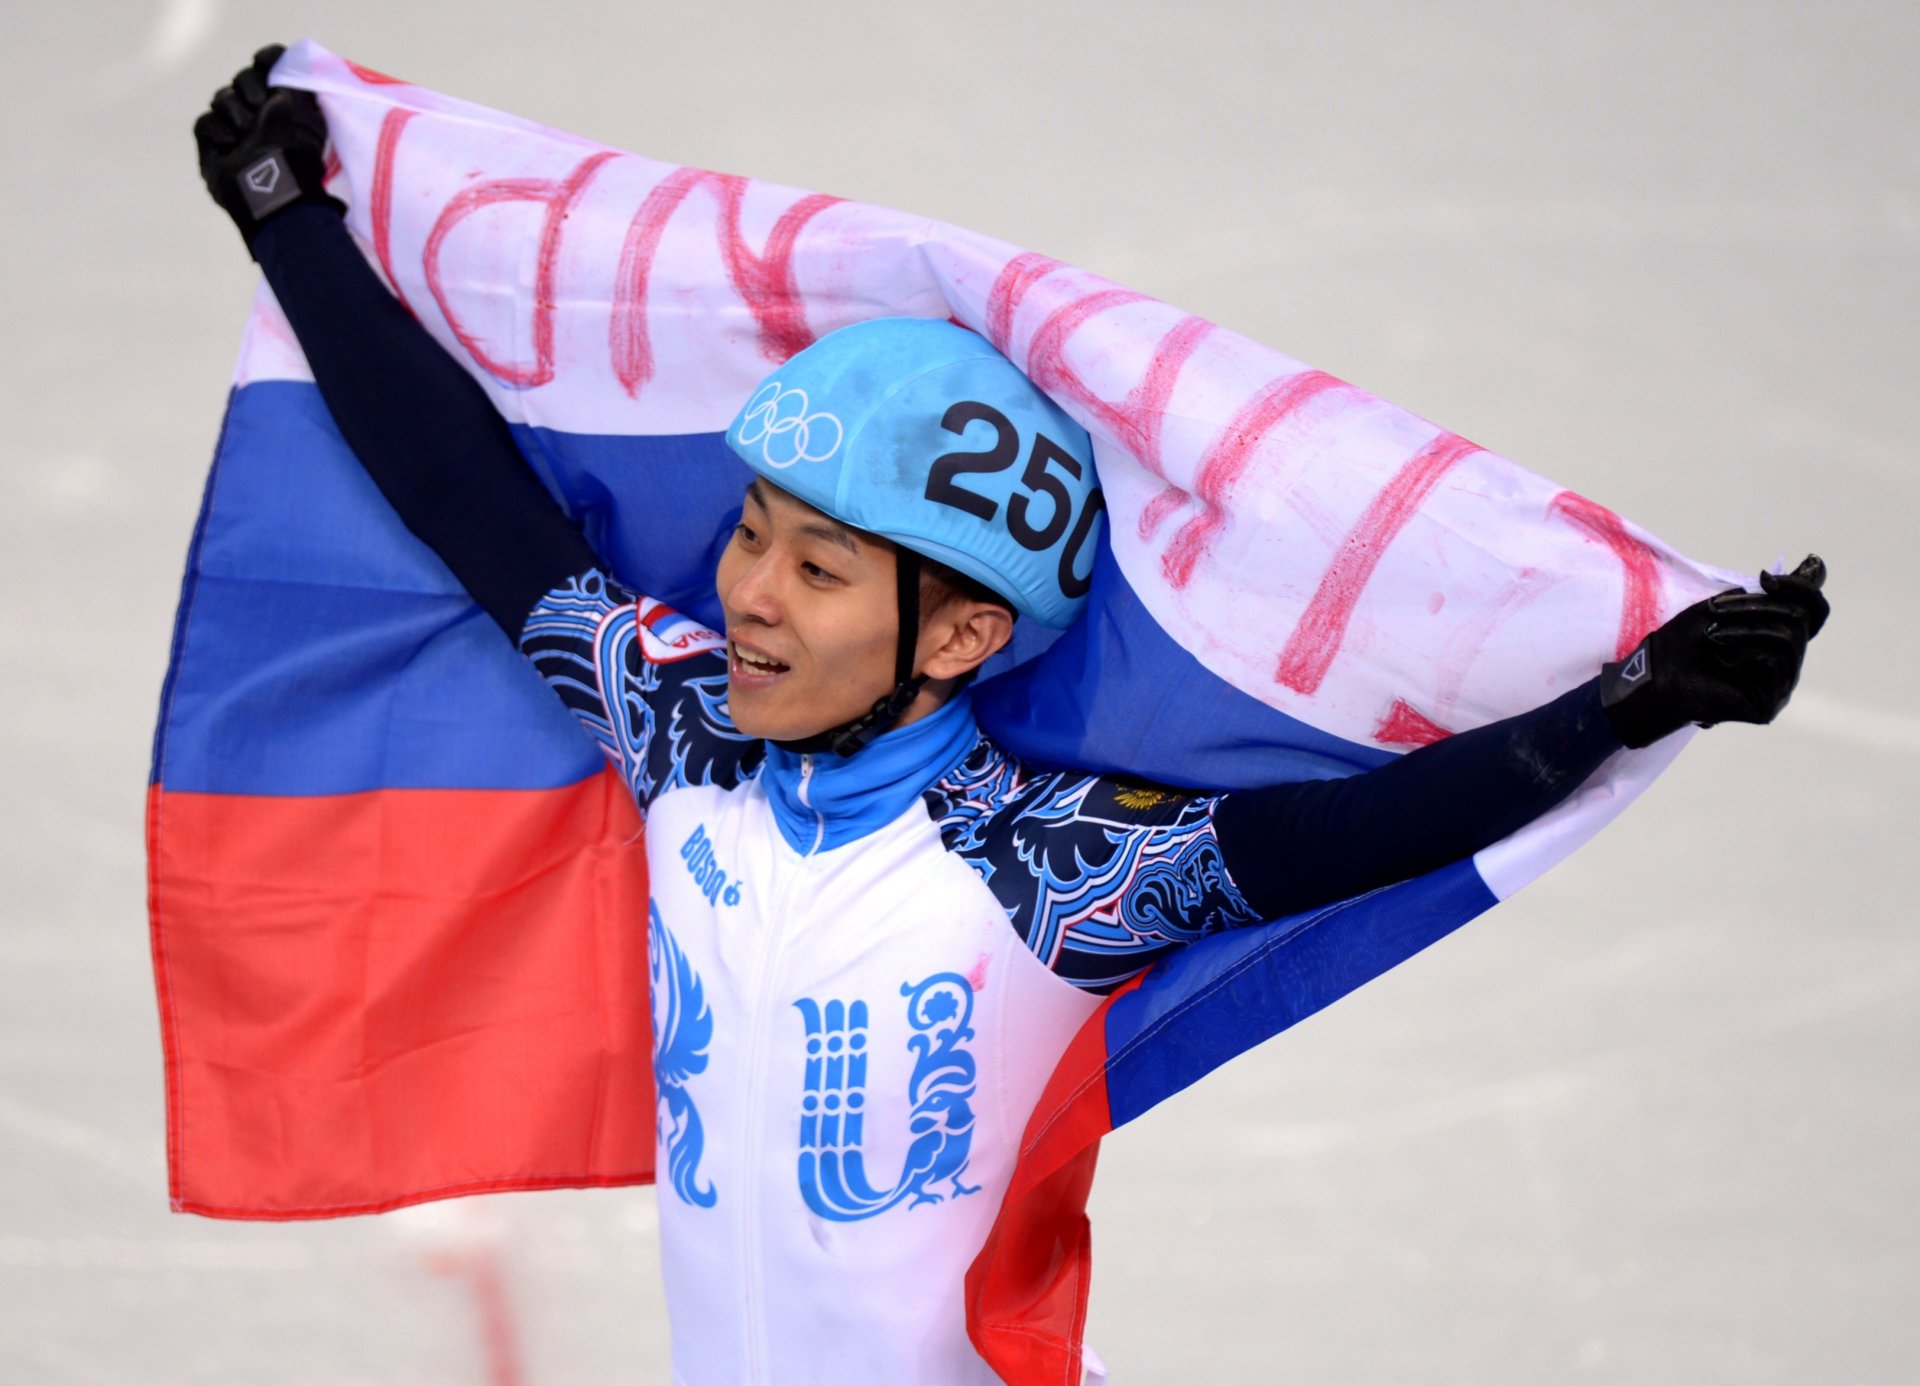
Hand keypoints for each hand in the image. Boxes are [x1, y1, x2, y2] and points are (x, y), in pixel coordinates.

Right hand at [193, 45, 339, 247]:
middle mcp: (262, 114)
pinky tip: (230, 143)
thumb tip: (282, 59)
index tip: (263, 63)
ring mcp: (236, 129)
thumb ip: (291, 78)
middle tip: (259, 103)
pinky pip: (205, 122)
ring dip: (234, 111)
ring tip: (246, 132)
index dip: (265, 63)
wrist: (271, 181)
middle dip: (249, 87)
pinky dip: (217, 130)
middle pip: (241, 80)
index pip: (268, 69)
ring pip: (221, 98)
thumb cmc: (291, 142)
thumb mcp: (300, 103)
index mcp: (287, 105)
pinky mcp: (214, 144)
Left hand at [1600, 554, 1828, 747]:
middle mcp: (1785, 662)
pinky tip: (1719, 649)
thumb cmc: (1682, 642)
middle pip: (1802, 618)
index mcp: (1777, 639)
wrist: (1653, 676)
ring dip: (1748, 623)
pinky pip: (1780, 658)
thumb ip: (1768, 593)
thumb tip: (1815, 566)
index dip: (1801, 587)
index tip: (1768, 578)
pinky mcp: (1772, 700)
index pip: (1812, 609)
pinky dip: (1748, 643)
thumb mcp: (1725, 605)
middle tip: (1718, 608)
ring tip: (1711, 632)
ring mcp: (1781, 684)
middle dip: (1759, 604)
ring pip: (1792, 635)